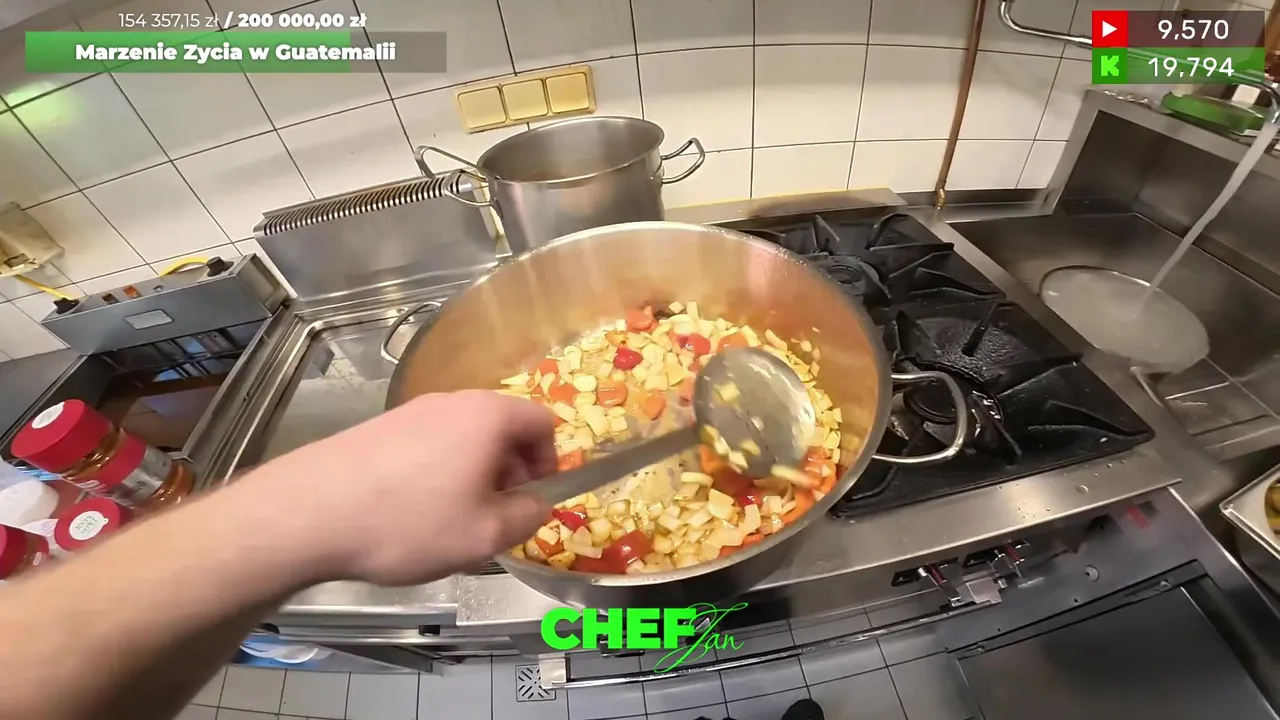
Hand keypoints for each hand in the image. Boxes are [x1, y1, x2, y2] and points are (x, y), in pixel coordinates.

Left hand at [236, 390, 555, 585]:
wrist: (310, 514)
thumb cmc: (410, 522)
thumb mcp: (485, 535)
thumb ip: (527, 517)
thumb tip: (537, 503)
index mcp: (488, 415)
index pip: (543, 421)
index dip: (550, 462)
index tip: (534, 500)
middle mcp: (452, 402)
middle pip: (501, 428)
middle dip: (510, 472)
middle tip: (496, 518)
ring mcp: (410, 412)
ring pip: (462, 439)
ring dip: (472, 476)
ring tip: (452, 523)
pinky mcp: (378, 429)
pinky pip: (428, 447)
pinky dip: (436, 475)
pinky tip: (411, 516)